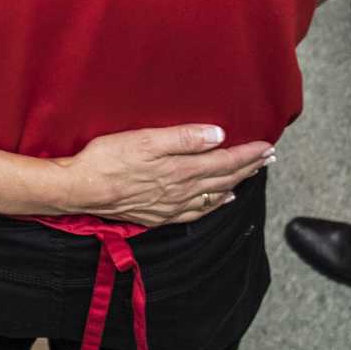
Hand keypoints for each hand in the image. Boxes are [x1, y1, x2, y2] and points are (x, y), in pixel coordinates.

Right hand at [58, 125, 274, 225]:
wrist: (81, 188)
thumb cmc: (108, 159)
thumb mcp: (145, 139)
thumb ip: (183, 138)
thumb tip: (218, 135)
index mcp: (181, 169)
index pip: (224, 161)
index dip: (248, 154)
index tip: (267, 146)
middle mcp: (181, 190)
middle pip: (224, 178)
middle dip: (249, 166)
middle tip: (269, 157)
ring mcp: (171, 205)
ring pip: (214, 195)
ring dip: (237, 183)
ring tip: (253, 173)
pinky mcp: (159, 214)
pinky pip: (196, 212)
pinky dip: (214, 205)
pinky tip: (221, 201)